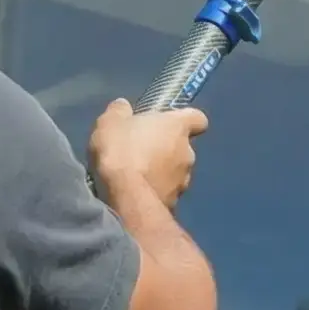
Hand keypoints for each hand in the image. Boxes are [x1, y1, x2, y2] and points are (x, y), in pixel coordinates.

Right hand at [90, 98, 206, 209]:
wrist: (125, 196)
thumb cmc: (121, 150)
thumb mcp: (110, 122)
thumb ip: (120, 111)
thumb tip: (123, 107)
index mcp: (177, 127)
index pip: (198, 119)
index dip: (186, 120)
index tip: (171, 123)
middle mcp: (188, 153)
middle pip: (183, 147)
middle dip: (167, 148)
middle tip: (143, 151)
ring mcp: (184, 180)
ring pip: (176, 171)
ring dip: (163, 172)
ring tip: (138, 175)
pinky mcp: (175, 203)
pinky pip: (167, 192)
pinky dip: (157, 191)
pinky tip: (138, 193)